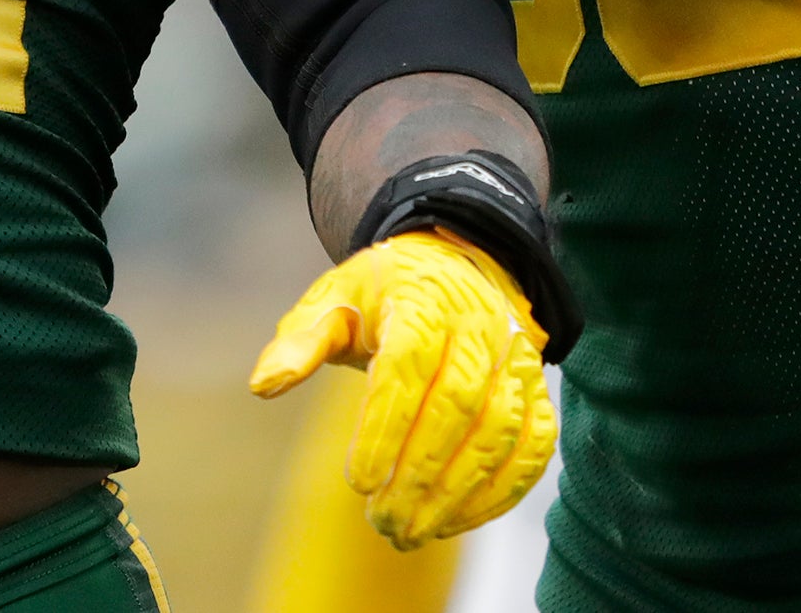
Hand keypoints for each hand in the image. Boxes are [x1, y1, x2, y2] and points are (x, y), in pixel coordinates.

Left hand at [248, 228, 557, 546]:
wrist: (456, 268)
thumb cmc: (383, 295)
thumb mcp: (333, 299)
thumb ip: (300, 341)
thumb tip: (263, 386)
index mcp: (422, 300)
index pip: (409, 366)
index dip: (386, 427)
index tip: (357, 481)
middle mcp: (479, 327)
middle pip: (457, 406)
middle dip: (419, 472)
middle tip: (383, 522)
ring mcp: (516, 358)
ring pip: (499, 430)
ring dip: (459, 490)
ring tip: (413, 532)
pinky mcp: (536, 389)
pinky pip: (533, 446)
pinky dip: (501, 491)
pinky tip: (456, 521)